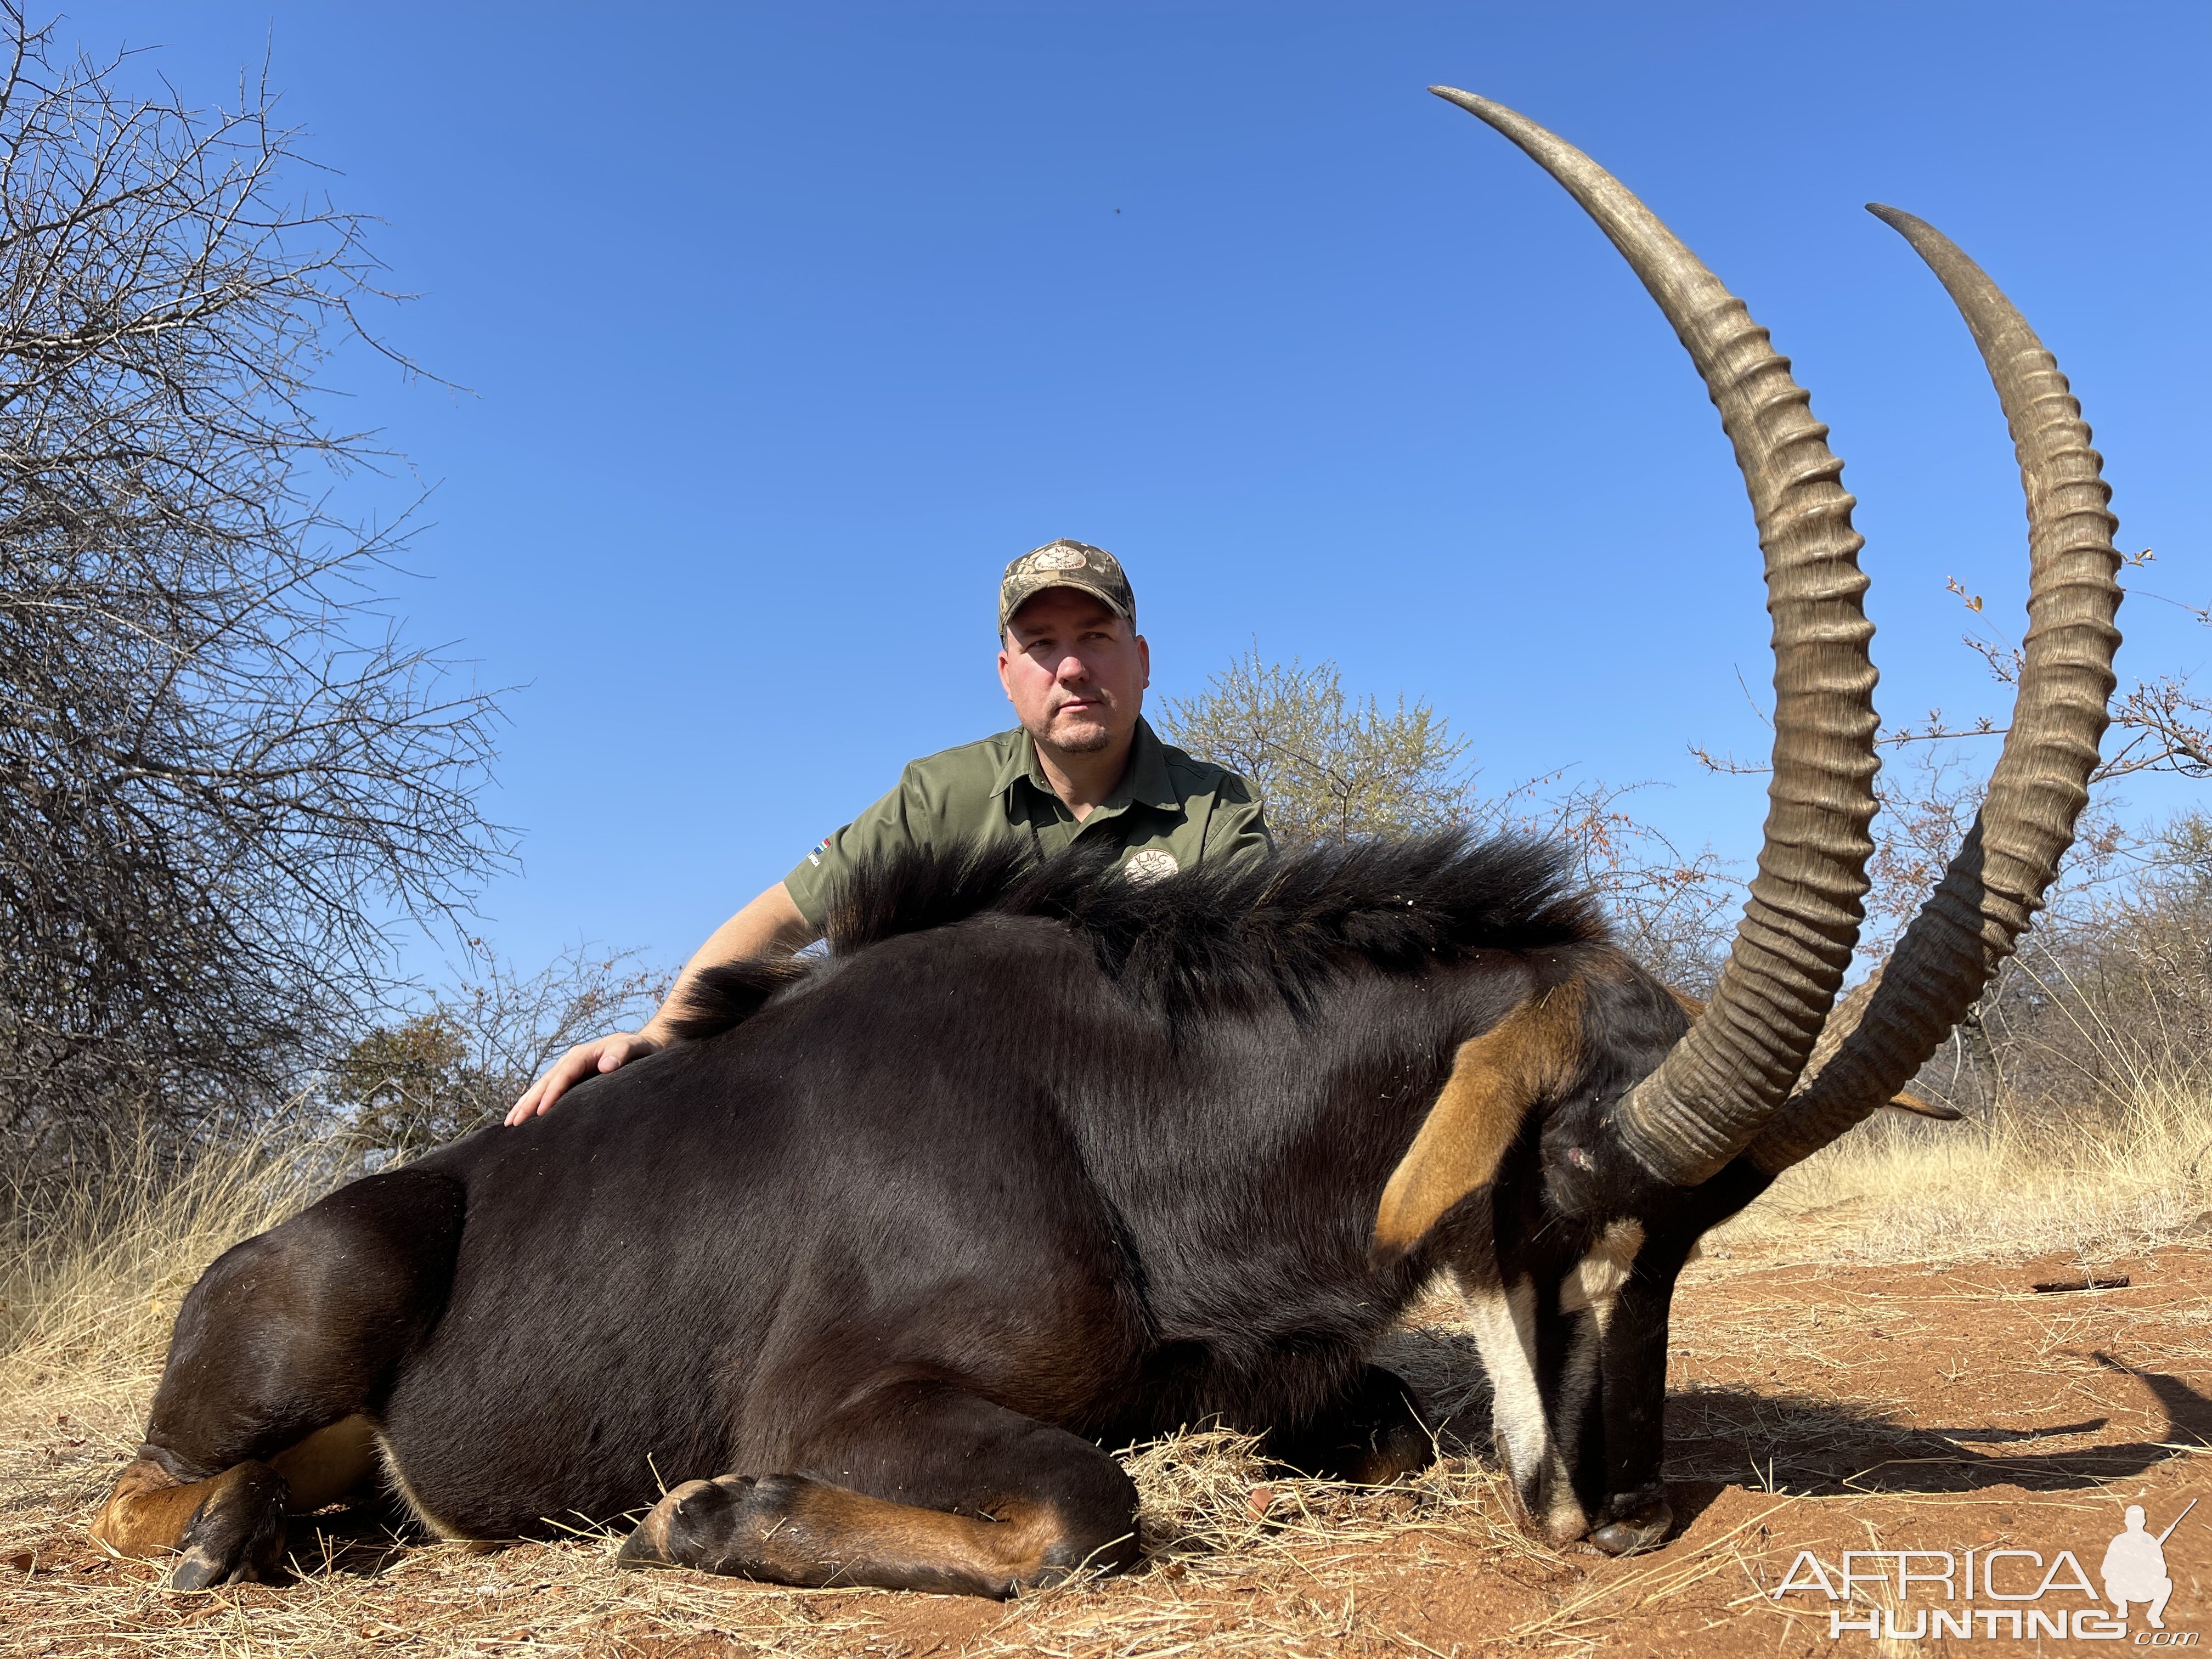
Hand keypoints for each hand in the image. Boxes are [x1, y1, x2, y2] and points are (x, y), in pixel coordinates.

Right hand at [505, 1031, 662, 1124]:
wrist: (644, 1047)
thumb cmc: (640, 1049)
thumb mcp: (635, 1047)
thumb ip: (622, 1053)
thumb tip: (605, 1066)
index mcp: (582, 1054)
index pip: (563, 1075)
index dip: (552, 1093)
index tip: (542, 1112)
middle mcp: (570, 1061)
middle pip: (545, 1082)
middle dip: (529, 1102)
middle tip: (514, 1123)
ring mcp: (568, 1071)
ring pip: (541, 1088)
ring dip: (525, 1105)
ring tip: (510, 1124)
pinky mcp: (570, 1080)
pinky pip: (548, 1092)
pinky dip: (534, 1104)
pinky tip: (525, 1118)